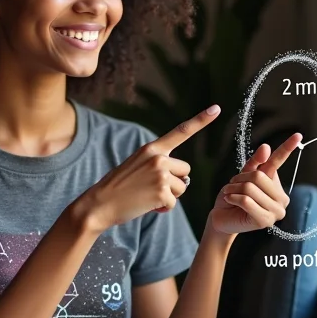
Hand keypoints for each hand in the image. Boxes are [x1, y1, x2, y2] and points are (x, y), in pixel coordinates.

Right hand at [77, 105, 221, 232]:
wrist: (99, 203)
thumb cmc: (118, 187)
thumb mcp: (136, 165)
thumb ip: (158, 164)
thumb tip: (184, 179)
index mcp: (152, 148)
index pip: (181, 131)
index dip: (201, 120)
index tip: (216, 109)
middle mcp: (158, 158)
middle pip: (185, 171)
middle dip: (174, 182)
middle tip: (151, 187)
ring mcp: (161, 175)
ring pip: (181, 188)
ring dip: (169, 196)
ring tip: (146, 196)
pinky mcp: (162, 192)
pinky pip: (174, 203)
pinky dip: (162, 208)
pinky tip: (146, 205)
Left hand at [207, 133, 302, 235]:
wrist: (222, 218)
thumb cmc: (232, 197)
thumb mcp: (242, 176)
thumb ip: (255, 163)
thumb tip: (266, 147)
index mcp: (277, 186)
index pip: (279, 163)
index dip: (287, 148)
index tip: (298, 134)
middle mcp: (282, 200)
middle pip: (258, 176)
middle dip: (239, 179)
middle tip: (232, 186)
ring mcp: (275, 212)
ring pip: (250, 188)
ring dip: (234, 189)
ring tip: (230, 194)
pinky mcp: (265, 222)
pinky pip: (246, 201)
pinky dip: (233, 198)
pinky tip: (230, 201)